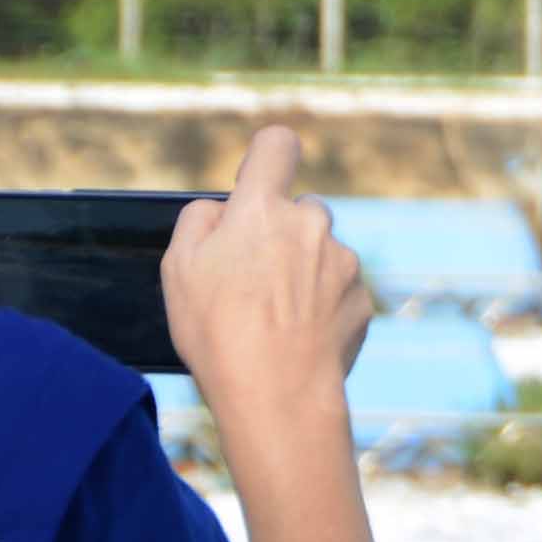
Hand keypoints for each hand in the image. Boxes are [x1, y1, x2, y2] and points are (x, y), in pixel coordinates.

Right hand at [163, 127, 368, 426]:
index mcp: (262, 208)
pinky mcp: (363, 299)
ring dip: (304, 272)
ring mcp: (343, 262)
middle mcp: (311, 224)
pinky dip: (323, 307)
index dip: (265, 158)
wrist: (278, 396)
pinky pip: (339, 290)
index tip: (256, 183)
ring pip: (321, 252)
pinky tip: (300, 338)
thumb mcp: (178, 268)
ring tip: (275, 319)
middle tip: (253, 281)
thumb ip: (200, 220)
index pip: (276, 145)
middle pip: (299, 209)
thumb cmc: (218, 332)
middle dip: (281, 233)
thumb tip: (223, 209)